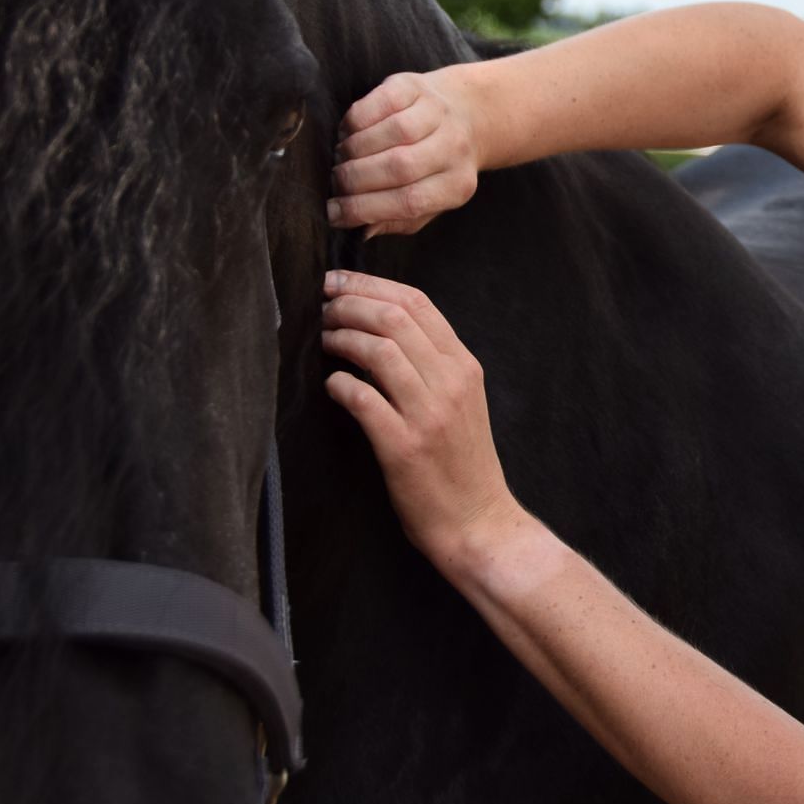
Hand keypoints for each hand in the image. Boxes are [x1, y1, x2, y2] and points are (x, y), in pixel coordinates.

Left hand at [320, 271, 517, 571]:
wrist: (479, 522)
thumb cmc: (463, 464)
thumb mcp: (462, 402)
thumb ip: (433, 365)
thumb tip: (382, 329)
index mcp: (465, 367)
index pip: (418, 303)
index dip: (372, 285)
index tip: (341, 282)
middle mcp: (451, 383)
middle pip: (394, 318)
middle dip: (350, 303)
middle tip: (324, 306)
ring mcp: (429, 414)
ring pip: (379, 350)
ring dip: (342, 337)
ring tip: (324, 340)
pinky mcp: (404, 446)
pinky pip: (362, 398)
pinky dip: (340, 384)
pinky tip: (332, 386)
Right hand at [327, 68, 481, 236]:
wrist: (467, 114)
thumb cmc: (438, 167)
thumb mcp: (430, 201)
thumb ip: (399, 220)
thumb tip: (362, 230)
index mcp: (457, 185)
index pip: (409, 202)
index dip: (364, 209)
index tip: (333, 213)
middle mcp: (453, 148)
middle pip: (399, 167)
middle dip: (355, 179)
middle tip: (334, 183)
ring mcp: (437, 114)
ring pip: (392, 134)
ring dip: (354, 150)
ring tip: (340, 158)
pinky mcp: (417, 87)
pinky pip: (381, 103)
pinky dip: (357, 120)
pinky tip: (348, 133)